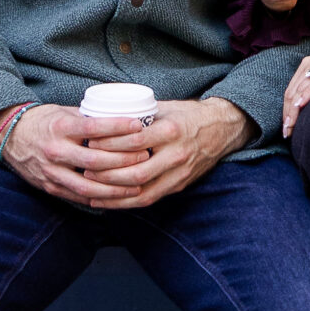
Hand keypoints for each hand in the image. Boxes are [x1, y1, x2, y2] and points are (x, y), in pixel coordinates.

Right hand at [0, 103, 156, 207]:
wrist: (11, 137)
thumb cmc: (44, 121)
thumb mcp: (64, 112)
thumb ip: (89, 119)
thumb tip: (122, 116)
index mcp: (60, 127)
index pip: (94, 128)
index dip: (119, 127)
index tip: (139, 126)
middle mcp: (55, 150)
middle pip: (96, 160)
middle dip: (124, 161)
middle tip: (145, 157)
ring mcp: (52, 172)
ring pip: (89, 185)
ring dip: (116, 188)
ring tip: (137, 184)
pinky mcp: (50, 187)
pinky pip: (78, 197)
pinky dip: (99, 199)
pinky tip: (117, 198)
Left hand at [77, 96, 252, 209]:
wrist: (223, 128)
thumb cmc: (189, 115)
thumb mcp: (165, 108)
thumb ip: (140, 114)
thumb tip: (106, 114)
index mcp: (171, 130)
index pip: (135, 141)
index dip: (110, 144)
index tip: (90, 143)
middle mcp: (176, 154)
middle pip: (137, 171)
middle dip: (108, 174)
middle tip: (86, 171)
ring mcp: (179, 173)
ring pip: (143, 191)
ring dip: (115, 194)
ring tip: (92, 191)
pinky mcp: (179, 185)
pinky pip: (151, 198)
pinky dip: (128, 202)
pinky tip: (110, 203)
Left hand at [282, 50, 309, 140]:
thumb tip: (302, 108)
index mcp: (307, 64)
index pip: (290, 90)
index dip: (285, 109)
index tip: (285, 126)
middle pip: (292, 92)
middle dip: (288, 114)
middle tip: (287, 131)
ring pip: (301, 90)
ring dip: (294, 111)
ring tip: (292, 127)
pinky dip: (306, 95)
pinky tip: (300, 106)